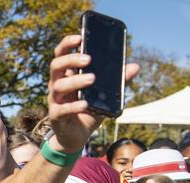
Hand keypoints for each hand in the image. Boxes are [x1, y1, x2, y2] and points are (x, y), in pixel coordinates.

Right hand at [47, 34, 139, 152]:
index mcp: (66, 75)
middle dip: (70, 59)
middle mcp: (57, 85)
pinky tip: (85, 104)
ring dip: (75, 80)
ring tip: (92, 79)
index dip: (67, 44)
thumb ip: (117, 81)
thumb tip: (134, 67)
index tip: (79, 37)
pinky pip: (61, 109)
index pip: (61, 54)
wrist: (76, 137)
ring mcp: (55, 101)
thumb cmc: (88, 112)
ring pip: (58, 86)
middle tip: (88, 59)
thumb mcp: (104, 95)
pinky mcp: (56, 116)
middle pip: (56, 66)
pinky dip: (73, 106)